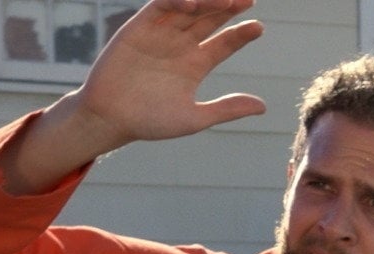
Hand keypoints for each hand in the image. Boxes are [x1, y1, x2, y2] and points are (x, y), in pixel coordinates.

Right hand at [1, 0, 266, 192]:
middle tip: (248, 0)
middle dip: (228, 8)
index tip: (258, 28)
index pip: (223, 44)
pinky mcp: (137, 29)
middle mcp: (178, 46)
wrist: (110, 120)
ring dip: (207, 2)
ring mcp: (159, 35)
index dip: (240, 34)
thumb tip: (264, 106)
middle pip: (208, 20)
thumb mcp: (195, 117)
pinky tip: (193, 3)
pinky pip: (158, 7)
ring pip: (187, 9)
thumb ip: (227, 109)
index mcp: (194, 65)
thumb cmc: (149, 122)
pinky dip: (175, 1)